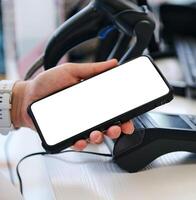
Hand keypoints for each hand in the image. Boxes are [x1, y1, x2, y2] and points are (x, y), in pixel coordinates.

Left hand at [11, 60, 133, 149]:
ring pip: (96, 136)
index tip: (129, 119)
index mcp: (93, 99)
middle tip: (117, 128)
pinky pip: (78, 143)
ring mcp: (78, 125)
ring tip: (96, 133)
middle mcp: (88, 114)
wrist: (26, 96)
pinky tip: (81, 140)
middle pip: (108, 125)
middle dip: (117, 130)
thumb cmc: (47, 83)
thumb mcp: (71, 71)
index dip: (124, 116)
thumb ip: (93, 69)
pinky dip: (82, 144)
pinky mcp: (67, 134)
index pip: (113, 109)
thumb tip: (113, 63)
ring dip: (100, 137)